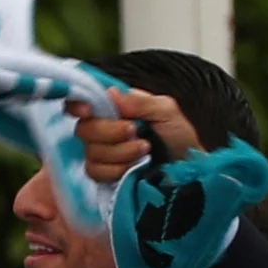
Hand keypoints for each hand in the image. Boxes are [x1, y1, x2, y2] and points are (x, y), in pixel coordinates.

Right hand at [71, 84, 206, 188]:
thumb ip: (140, 101)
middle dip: (110, 131)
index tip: (87, 111)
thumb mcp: (167, 111)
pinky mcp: (105, 175)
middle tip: (135, 131)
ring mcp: (102, 153)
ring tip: (145, 150)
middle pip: (84, 128)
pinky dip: (117, 169)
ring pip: (91, 152)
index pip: (82, 101)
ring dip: (120, 152)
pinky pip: (96, 171)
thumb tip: (110, 92)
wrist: (189, 170)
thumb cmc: (180, 137)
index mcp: (114, 107)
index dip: (77, 105)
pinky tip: (135, 167)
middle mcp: (103, 128)